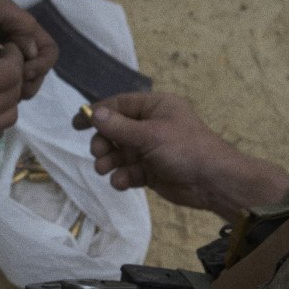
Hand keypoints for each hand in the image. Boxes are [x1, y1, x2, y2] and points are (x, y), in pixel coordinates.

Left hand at [0, 0, 57, 98]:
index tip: (25, 69)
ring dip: (13, 91)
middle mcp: (13, 50)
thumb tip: (32, 53)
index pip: (48, 52)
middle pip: (36, 74)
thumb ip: (22, 27)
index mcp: (22, 32)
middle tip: (11, 85)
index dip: (42, 64)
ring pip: (16, 86)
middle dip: (29, 82)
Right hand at [73, 92, 288, 220]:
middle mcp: (151, 126)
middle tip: (98, 153)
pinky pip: (129, 171)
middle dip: (104, 142)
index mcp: (155, 107)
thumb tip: (94, 113)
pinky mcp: (151, 171)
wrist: (213, 182)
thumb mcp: (150, 135)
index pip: (119, 105)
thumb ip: (119, 126)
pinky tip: (121, 182)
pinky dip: (122, 177)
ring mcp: (151, 150)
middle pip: (115, 131)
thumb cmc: (185, 149)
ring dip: (109, 161)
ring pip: (120, 153)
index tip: (76, 124)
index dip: (97, 113)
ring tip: (104, 169)